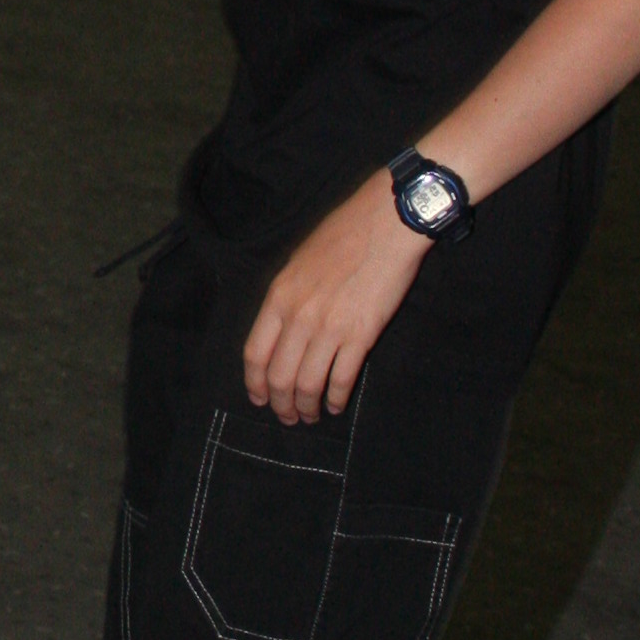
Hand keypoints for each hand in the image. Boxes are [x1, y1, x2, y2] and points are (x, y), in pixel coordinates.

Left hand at [243, 173, 427, 424]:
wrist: (384, 223)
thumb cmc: (343, 234)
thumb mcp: (298, 261)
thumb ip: (286, 297)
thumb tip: (280, 329)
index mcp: (279, 296)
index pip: (255, 353)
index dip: (255, 383)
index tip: (259, 398)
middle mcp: (299, 316)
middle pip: (279, 376)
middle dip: (280, 404)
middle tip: (287, 416)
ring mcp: (330, 327)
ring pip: (308, 384)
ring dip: (306, 407)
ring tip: (310, 416)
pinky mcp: (361, 335)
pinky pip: (341, 378)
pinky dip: (335, 398)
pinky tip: (335, 404)